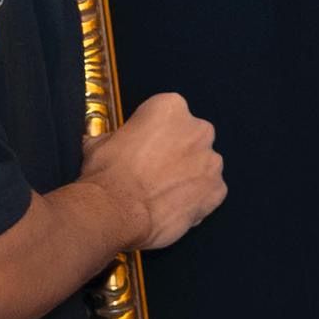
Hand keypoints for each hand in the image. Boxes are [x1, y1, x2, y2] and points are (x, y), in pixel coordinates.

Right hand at [86, 89, 222, 251]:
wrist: (116, 211)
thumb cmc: (107, 173)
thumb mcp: (101, 141)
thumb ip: (120, 136)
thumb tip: (112, 143)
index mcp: (170, 107)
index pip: (167, 114)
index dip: (154, 133)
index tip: (143, 146)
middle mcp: (198, 129)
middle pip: (191, 137)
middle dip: (177, 151)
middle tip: (154, 169)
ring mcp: (211, 161)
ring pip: (203, 164)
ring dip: (188, 174)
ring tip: (162, 191)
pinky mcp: (217, 190)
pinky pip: (209, 191)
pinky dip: (196, 198)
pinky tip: (173, 205)